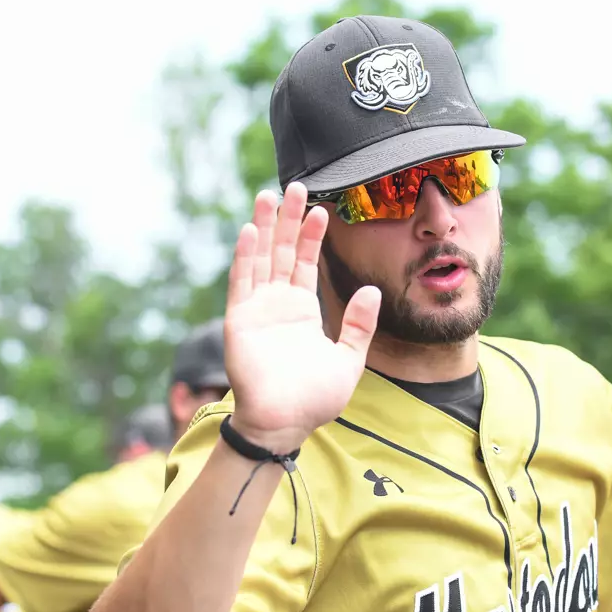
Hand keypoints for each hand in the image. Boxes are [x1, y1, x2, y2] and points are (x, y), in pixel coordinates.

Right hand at [224, 184, 380, 452]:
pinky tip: (251, 229)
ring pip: (261, 258)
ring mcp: (257, 309)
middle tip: (297, 186)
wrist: (285, 424)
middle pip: (283, 251)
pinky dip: (246, 255)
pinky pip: (242, 281)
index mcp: (302, 311)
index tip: (323, 208)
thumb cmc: (315, 400)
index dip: (314, 235)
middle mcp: (277, 304)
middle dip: (289, 220)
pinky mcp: (239, 319)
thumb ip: (359, 325)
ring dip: (265, 227)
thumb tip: (371, 289)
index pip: (307, 263)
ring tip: (270, 195)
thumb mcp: (348, 359)